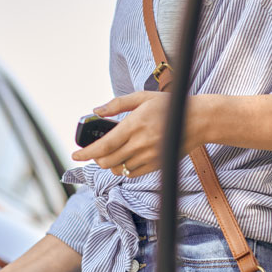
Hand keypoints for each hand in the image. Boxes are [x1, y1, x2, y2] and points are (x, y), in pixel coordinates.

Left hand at [71, 91, 207, 177]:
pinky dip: (124, 168)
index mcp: (134, 125)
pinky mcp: (156, 166)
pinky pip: (132, 173)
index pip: (104, 145)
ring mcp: (149, 157)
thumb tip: (96, 111)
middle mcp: (141, 144)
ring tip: (111, 154)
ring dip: (110, 164)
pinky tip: (125, 158)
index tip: (74, 155)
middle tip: (95, 152)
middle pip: (107, 161)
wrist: (197, 121)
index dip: (86, 153)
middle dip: (96, 158)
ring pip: (118, 170)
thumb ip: (118, 104)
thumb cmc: (169, 107)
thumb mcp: (142, 98)